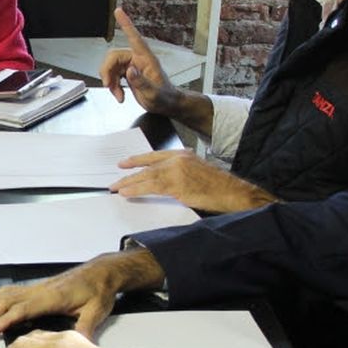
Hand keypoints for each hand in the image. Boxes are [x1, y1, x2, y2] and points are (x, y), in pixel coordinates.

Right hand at [0, 249, 164, 338]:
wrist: (101, 273)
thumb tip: (78, 347)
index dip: (4, 320)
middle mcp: (40, 291)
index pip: (22, 309)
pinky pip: (10, 292)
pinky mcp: (37, 288)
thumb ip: (85, 329)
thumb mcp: (96, 312)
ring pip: (5, 295)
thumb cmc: (99, 292)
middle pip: (6, 301)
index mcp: (52, 298)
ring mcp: (36, 288)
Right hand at [98, 9, 175, 112]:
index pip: (135, 38)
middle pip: (114, 56)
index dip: (126, 24)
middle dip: (107, 71)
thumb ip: (141, 82)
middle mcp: (138, 59)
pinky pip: (113, 75)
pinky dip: (113, 86)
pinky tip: (120, 95)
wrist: (167, 105)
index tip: (118, 11)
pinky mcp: (128, 74)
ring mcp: (132, 66)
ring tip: (117, 94)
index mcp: (146, 59)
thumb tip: (129, 71)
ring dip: (110, 81)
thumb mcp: (154, 93)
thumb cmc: (165, 97)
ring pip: (111, 67)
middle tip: (108, 85)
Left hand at [111, 150, 277, 213]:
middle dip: (129, 173)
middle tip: (114, 179)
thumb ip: (180, 172)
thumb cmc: (218, 186)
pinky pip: (151, 187)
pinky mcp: (177, 185)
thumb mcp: (197, 172)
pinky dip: (137, 190)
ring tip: (116, 188)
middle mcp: (178, 159)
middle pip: (147, 166)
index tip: (125, 163)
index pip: (154, 155)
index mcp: (183, 154)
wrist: (232, 192)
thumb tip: (161, 181)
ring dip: (129, 183)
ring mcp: (177, 171)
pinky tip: (127, 193)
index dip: (138, 159)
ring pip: (147, 176)